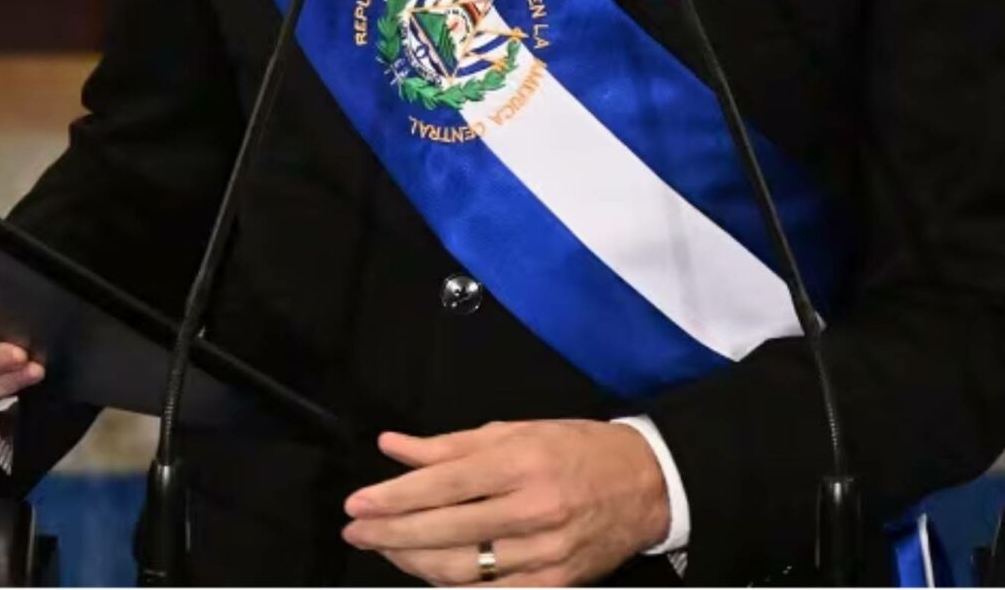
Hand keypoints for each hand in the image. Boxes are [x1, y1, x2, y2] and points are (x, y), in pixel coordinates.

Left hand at [342, 420, 669, 585]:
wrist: (647, 485)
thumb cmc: (579, 449)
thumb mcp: (518, 430)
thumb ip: (452, 443)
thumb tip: (393, 447)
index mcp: (522, 462)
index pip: (443, 484)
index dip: (394, 496)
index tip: (358, 503)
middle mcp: (533, 510)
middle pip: (446, 530)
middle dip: (391, 533)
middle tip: (357, 531)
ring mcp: (545, 554)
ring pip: (463, 569)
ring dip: (413, 562)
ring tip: (385, 549)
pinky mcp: (555, 585)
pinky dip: (453, 587)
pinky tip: (428, 573)